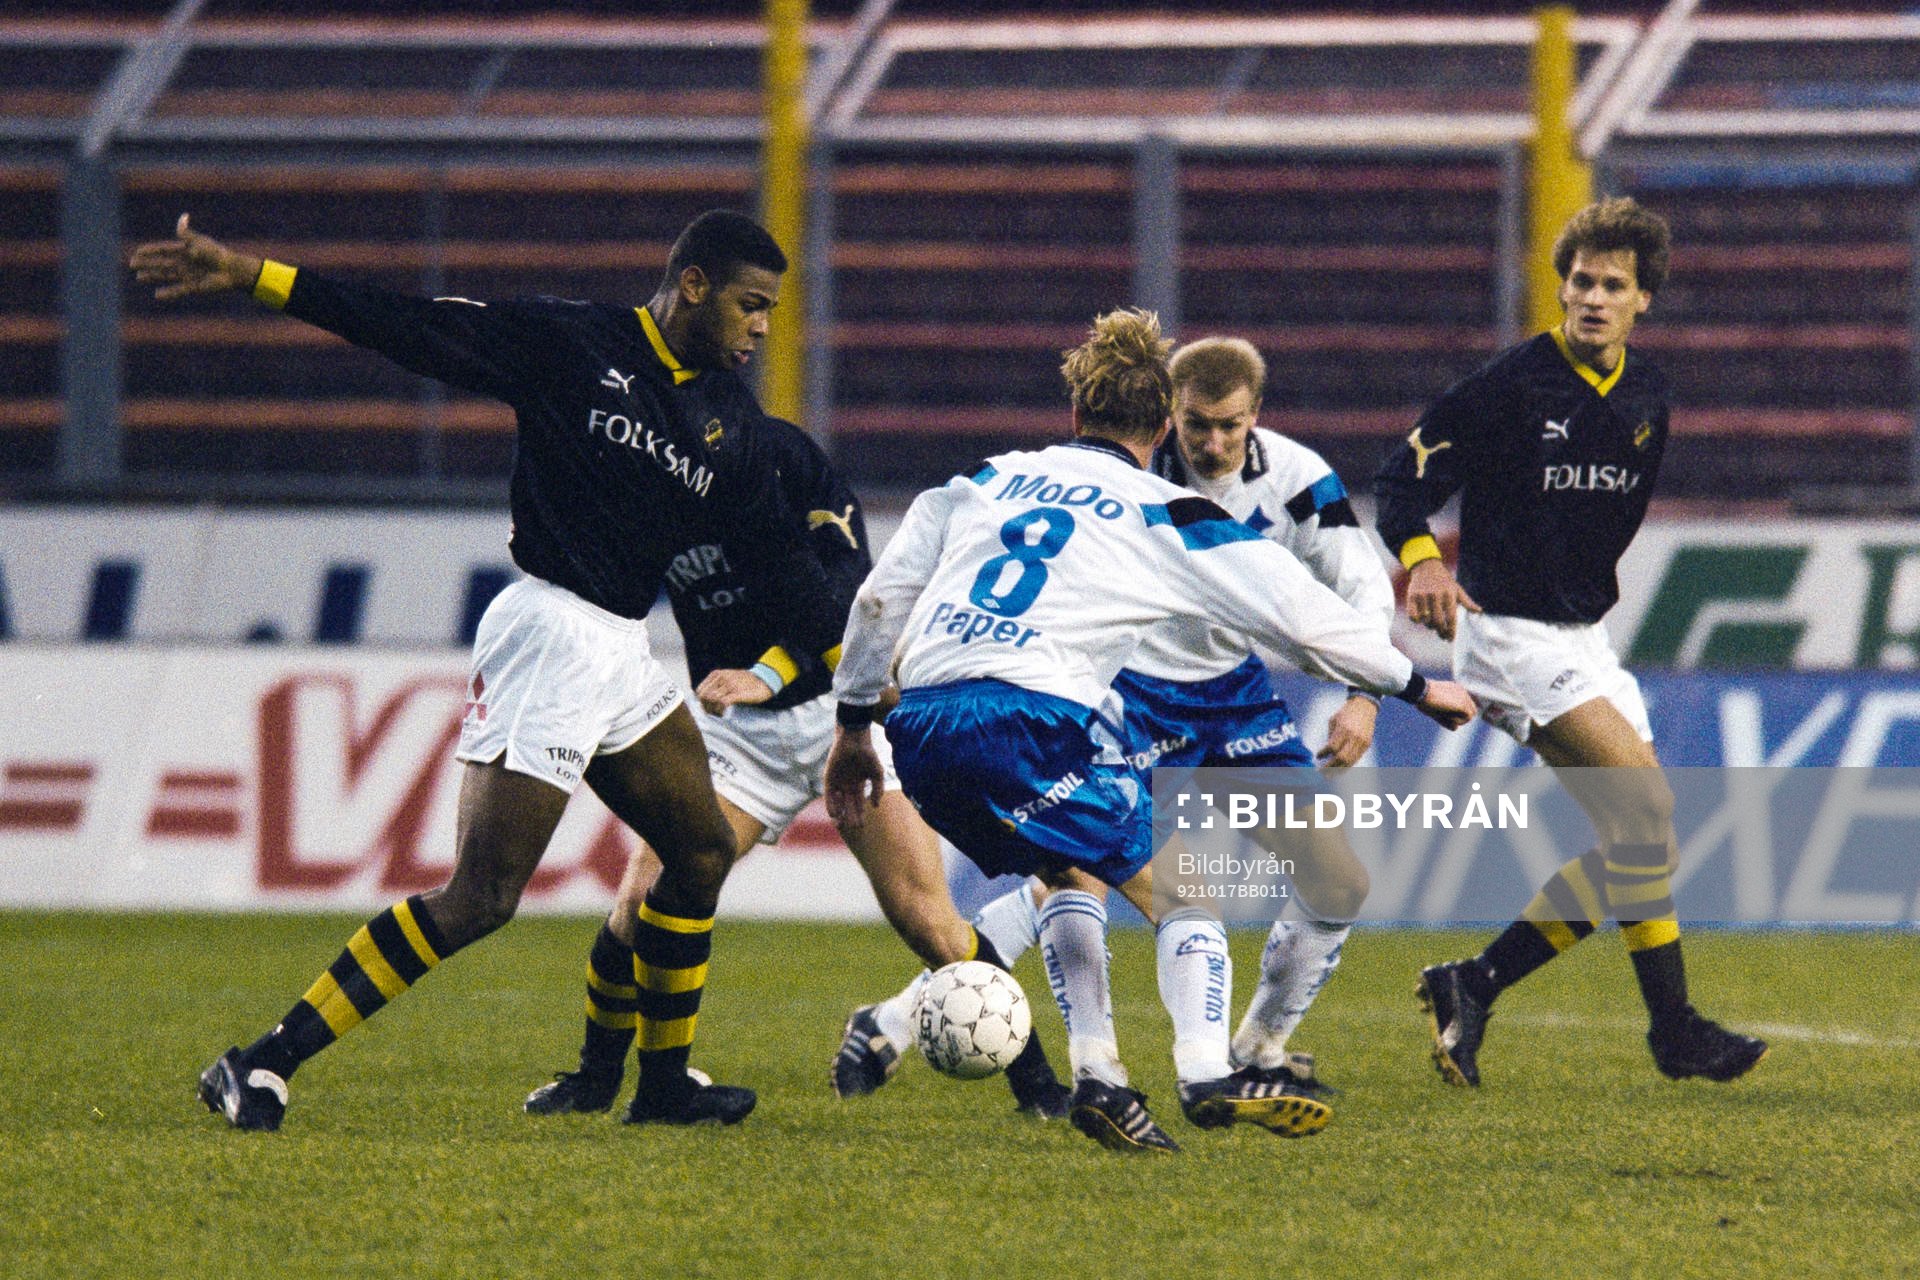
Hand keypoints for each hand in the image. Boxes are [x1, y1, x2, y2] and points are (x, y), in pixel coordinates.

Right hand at [128, 214, 263, 299]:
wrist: (232, 270)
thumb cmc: (217, 254)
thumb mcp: (201, 242)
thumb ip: (188, 234)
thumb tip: (183, 217)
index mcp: (185, 250)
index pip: (164, 250)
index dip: (151, 251)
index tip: (138, 251)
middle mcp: (184, 263)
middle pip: (161, 263)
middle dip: (147, 264)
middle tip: (132, 264)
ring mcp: (188, 275)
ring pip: (166, 275)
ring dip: (153, 276)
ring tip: (139, 277)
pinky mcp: (194, 287)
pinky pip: (178, 290)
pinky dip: (168, 293)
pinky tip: (157, 295)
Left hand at [695, 668, 773, 714]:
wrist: (764, 681)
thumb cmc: (745, 682)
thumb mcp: (728, 677)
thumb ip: (716, 684)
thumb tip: (704, 698)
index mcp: (717, 674)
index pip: (700, 691)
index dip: (701, 702)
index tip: (706, 708)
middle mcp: (722, 678)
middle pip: (704, 697)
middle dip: (706, 707)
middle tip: (711, 713)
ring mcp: (730, 685)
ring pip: (712, 700)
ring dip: (713, 710)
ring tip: (718, 714)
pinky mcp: (738, 693)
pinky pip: (723, 702)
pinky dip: (720, 710)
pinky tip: (723, 713)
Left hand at [824, 725, 884, 828]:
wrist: (854, 740)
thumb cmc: (867, 754)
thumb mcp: (877, 773)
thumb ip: (878, 790)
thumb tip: (876, 806)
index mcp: (858, 785)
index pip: (858, 804)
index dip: (859, 815)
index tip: (861, 826)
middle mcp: (847, 786)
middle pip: (848, 806)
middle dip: (850, 817)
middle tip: (853, 828)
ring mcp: (837, 782)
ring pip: (837, 802)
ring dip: (839, 813)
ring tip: (841, 824)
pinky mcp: (829, 778)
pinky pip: (829, 795)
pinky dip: (831, 804)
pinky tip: (834, 814)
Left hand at [1316, 694, 1377, 768]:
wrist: (1364, 706)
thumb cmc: (1345, 713)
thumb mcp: (1333, 720)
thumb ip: (1331, 737)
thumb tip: (1326, 754)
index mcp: (1344, 729)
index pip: (1332, 747)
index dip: (1323, 753)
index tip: (1317, 756)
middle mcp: (1354, 737)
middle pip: (1341, 757)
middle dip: (1330, 767)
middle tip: (1321, 771)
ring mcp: (1362, 742)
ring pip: (1350, 762)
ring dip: (1338, 770)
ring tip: (1329, 774)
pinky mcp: (1367, 745)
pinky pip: (1356, 759)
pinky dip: (1347, 765)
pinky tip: (1339, 768)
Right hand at [1403, 558, 1480, 640]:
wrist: (1426, 566)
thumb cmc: (1444, 581)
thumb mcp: (1457, 589)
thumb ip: (1467, 602)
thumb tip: (1479, 611)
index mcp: (1449, 594)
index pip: (1451, 618)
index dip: (1451, 631)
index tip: (1450, 639)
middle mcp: (1436, 595)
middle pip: (1437, 621)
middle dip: (1440, 631)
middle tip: (1442, 635)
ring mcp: (1423, 595)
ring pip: (1425, 620)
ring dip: (1429, 626)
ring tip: (1432, 624)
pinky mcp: (1412, 596)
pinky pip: (1413, 616)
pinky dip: (1417, 620)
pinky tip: (1421, 619)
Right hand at [1415, 679, 1477, 730]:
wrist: (1421, 691)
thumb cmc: (1423, 699)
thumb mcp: (1435, 709)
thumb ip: (1446, 718)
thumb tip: (1456, 728)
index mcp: (1455, 689)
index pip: (1464, 704)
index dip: (1458, 713)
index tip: (1448, 717)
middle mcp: (1462, 691)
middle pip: (1470, 709)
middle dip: (1460, 717)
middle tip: (1446, 719)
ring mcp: (1464, 697)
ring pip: (1471, 714)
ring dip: (1459, 720)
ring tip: (1445, 718)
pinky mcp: (1463, 704)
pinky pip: (1468, 717)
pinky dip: (1459, 721)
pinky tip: (1447, 718)